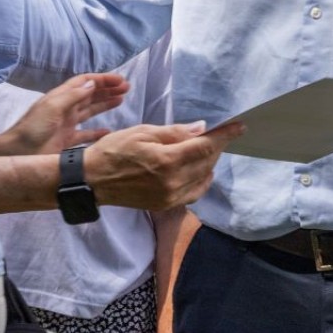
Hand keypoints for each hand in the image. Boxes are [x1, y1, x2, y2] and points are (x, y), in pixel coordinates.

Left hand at [0, 73, 127, 155]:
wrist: (17, 153)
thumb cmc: (33, 128)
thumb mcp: (52, 108)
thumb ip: (73, 96)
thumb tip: (93, 83)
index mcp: (61, 97)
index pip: (84, 82)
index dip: (102, 79)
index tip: (119, 79)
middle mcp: (65, 108)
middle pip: (90, 95)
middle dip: (107, 89)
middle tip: (127, 88)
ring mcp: (67, 125)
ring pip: (90, 111)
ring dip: (105, 105)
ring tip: (121, 100)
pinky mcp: (67, 142)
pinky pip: (86, 135)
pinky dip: (98, 133)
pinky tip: (109, 132)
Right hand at [84, 121, 244, 210]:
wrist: (92, 181)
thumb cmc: (114, 151)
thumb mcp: (143, 132)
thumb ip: (175, 132)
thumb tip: (202, 129)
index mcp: (167, 161)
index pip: (205, 147)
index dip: (225, 136)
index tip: (239, 126)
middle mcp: (173, 183)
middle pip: (207, 163)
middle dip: (217, 147)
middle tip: (219, 133)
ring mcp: (170, 197)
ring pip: (203, 178)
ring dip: (210, 162)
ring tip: (207, 149)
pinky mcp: (165, 205)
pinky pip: (193, 193)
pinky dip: (202, 180)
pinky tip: (200, 170)